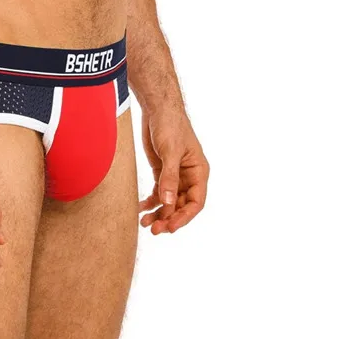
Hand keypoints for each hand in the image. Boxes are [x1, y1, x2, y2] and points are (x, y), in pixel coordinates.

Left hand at [139, 110, 208, 234]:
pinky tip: (140, 208)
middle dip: (168, 218)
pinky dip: (150, 202)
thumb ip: (169, 177)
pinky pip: (158, 192)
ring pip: (168, 201)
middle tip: (154, 229)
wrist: (157, 109)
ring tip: (145, 223)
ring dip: (158, 213)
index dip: (184, 217)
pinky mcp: (162, 172)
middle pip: (181, 205)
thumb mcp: (170, 152)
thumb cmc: (170, 125)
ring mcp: (175, 175)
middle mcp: (189, 177)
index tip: (170, 226)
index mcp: (199, 172)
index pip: (196, 202)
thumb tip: (167, 203)